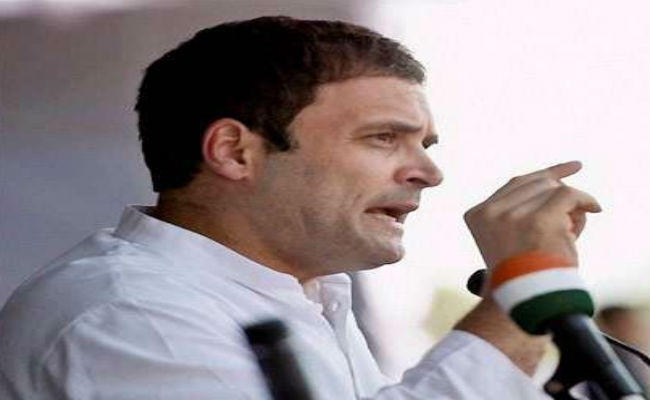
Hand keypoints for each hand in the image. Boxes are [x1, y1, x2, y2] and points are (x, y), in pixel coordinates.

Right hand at [463, 161, 600, 268]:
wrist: (527, 301)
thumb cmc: (525, 275)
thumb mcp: (513, 238)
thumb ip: (522, 209)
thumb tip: (557, 178)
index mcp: (477, 215)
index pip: (515, 183)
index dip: (546, 174)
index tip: (572, 167)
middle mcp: (491, 212)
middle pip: (536, 183)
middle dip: (559, 194)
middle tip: (575, 212)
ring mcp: (513, 215)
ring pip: (553, 189)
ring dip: (569, 206)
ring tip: (571, 231)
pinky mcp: (539, 220)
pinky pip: (568, 195)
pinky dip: (585, 200)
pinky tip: (594, 208)